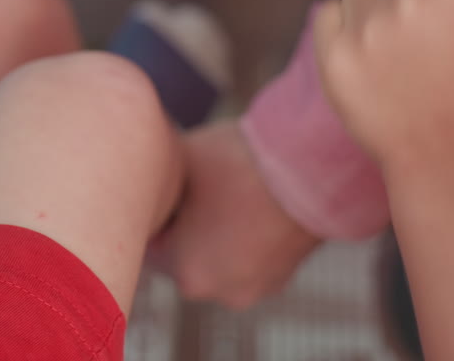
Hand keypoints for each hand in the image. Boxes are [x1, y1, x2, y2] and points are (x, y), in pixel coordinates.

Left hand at [149, 122, 320, 308]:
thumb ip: (153, 176)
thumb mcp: (179, 160)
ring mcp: (256, 287)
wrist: (314, 165)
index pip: (147, 245)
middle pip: (181, 255)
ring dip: (212, 232)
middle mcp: (219, 292)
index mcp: (185, 273)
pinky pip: (244, 256)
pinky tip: (246, 202)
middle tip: (188, 188)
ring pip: (215, 257)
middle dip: (180, 226)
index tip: (160, 187)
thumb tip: (139, 170)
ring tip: (222, 193)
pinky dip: (240, 235)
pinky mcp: (283, 275)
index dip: (151, 213)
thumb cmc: (238, 161)